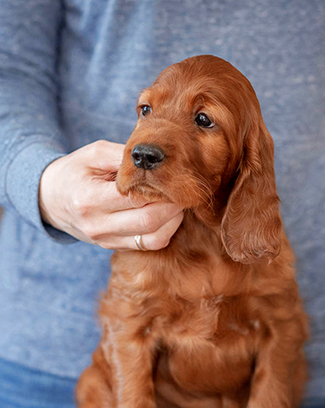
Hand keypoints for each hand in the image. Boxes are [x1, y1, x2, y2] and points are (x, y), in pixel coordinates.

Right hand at [39, 140, 182, 249]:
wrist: (50, 199)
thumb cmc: (75, 171)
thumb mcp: (94, 154)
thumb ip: (125, 155)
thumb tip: (160, 160)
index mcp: (90, 199)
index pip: (136, 198)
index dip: (162, 188)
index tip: (177, 177)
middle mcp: (98, 225)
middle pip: (149, 222)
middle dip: (174, 206)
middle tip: (183, 190)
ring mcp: (106, 240)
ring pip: (153, 239)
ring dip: (173, 221)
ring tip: (177, 202)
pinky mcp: (113, 247)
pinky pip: (148, 245)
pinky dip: (165, 230)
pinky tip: (167, 215)